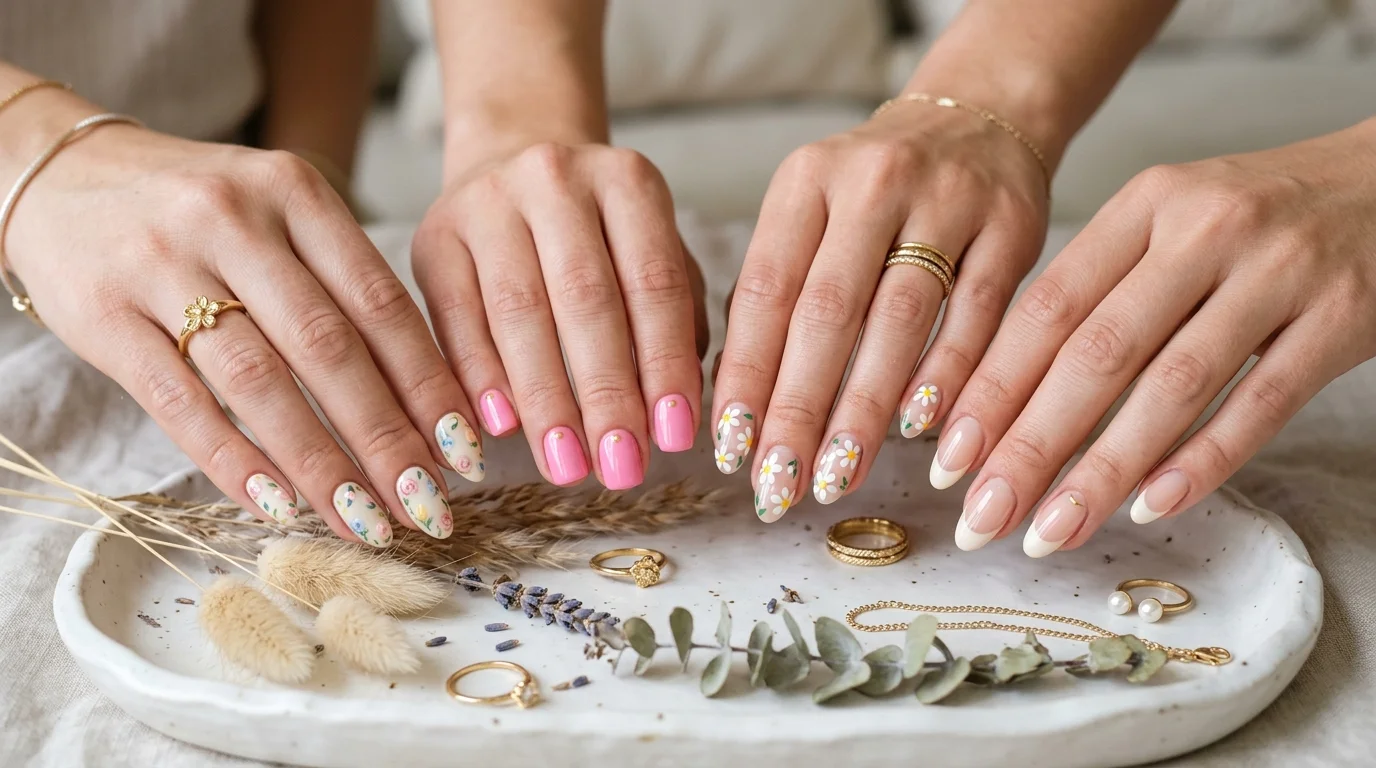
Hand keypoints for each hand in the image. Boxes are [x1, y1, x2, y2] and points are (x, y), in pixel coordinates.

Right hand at [5, 100, 482, 545]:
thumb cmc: (198, 212)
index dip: (429, 385)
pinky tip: (276, 505)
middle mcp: (235, 220)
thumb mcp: (279, 216)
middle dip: (387, 439)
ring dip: (320, 464)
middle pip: (329, 348)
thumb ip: (343, 288)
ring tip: (364, 522)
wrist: (61, 172)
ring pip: (259, 381)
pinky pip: (179, 402)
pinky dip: (233, 460)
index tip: (465, 451)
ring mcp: (163, 265)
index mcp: (295, 193)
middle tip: (427, 507)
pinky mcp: (103, 314)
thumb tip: (425, 402)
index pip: (381, 303)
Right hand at [412, 141, 706, 489]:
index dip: (665, 363)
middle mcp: (554, 179)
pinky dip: (481, 377)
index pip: (655, 281)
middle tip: (621, 466)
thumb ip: (675, 319)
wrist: (509, 165)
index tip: (675, 436)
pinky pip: (457, 317)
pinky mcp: (434, 236)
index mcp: (627, 180)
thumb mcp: (651, 252)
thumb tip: (674, 412)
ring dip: (546, 399)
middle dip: (606, 393)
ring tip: (567, 464)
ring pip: (518, 312)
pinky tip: (503, 428)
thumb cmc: (598, 234)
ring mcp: (488, 202)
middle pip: (585, 298)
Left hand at [711, 100, 1048, 519]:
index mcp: (806, 180)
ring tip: (838, 474)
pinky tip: (918, 430)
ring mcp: (947, 199)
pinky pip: (976, 313)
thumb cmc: (875, 195)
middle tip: (779, 484)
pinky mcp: (1012, 224)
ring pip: (899, 317)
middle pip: (827, 311)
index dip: (746, 374)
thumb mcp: (812, 213)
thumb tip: (738, 403)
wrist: (979, 118)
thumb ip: (779, 292)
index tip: (730, 448)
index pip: (766, 289)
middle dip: (798, 408)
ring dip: (865, 407)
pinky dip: (945, 375)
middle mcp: (871, 182)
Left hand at [941, 120, 1375, 555]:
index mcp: (1144, 206)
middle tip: (983, 517)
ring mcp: (1276, 272)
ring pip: (1171, 387)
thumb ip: (1096, 292)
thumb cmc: (1256, 219)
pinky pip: (1261, 402)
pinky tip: (1152, 506)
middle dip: (1029, 446)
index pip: (1047, 309)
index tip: (948, 460)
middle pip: (1096, 354)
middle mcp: (1202, 230)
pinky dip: (1203, 460)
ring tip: (1051, 531)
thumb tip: (1001, 398)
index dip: (992, 389)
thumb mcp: (1168, 224)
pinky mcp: (1341, 316)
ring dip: (1103, 470)